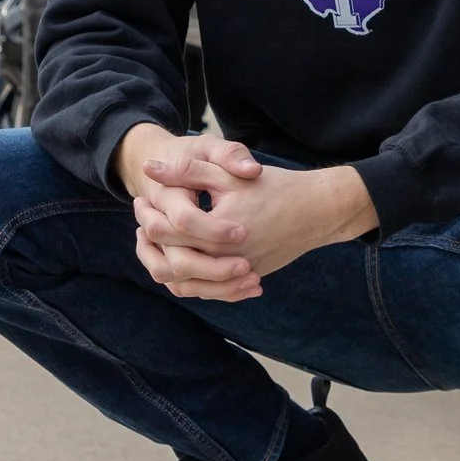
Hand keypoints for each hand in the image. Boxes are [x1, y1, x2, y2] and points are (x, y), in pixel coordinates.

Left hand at [113, 125, 380, 293]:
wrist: (317, 212)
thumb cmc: (275, 188)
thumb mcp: (229, 173)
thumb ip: (188, 172)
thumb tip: (150, 169)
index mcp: (217, 233)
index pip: (166, 231)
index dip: (148, 213)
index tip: (142, 199)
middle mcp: (225, 261)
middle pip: (170, 262)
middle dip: (151, 242)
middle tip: (143, 221)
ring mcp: (235, 275)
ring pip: (185, 284)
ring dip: (164, 265)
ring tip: (155, 243)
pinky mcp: (243, 280)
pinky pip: (206, 291)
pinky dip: (187, 280)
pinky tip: (179, 258)